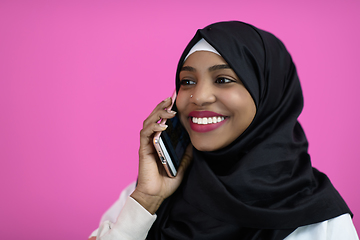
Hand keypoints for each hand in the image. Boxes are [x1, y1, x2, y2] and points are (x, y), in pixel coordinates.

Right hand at [131, 97, 192, 213]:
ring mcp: (147, 144)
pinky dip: (153, 127)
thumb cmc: (167, 180)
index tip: (175, 101)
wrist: (157, 194)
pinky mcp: (144, 149)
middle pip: (154, 118)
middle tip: (170, 98)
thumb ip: (187, 154)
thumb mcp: (183, 165)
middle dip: (161, 107)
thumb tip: (194, 142)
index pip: (162, 121)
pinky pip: (146, 134)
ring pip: (149, 122)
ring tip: (169, 109)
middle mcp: (152, 140)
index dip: (167, 110)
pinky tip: (163, 125)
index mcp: (161, 141)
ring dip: (158, 114)